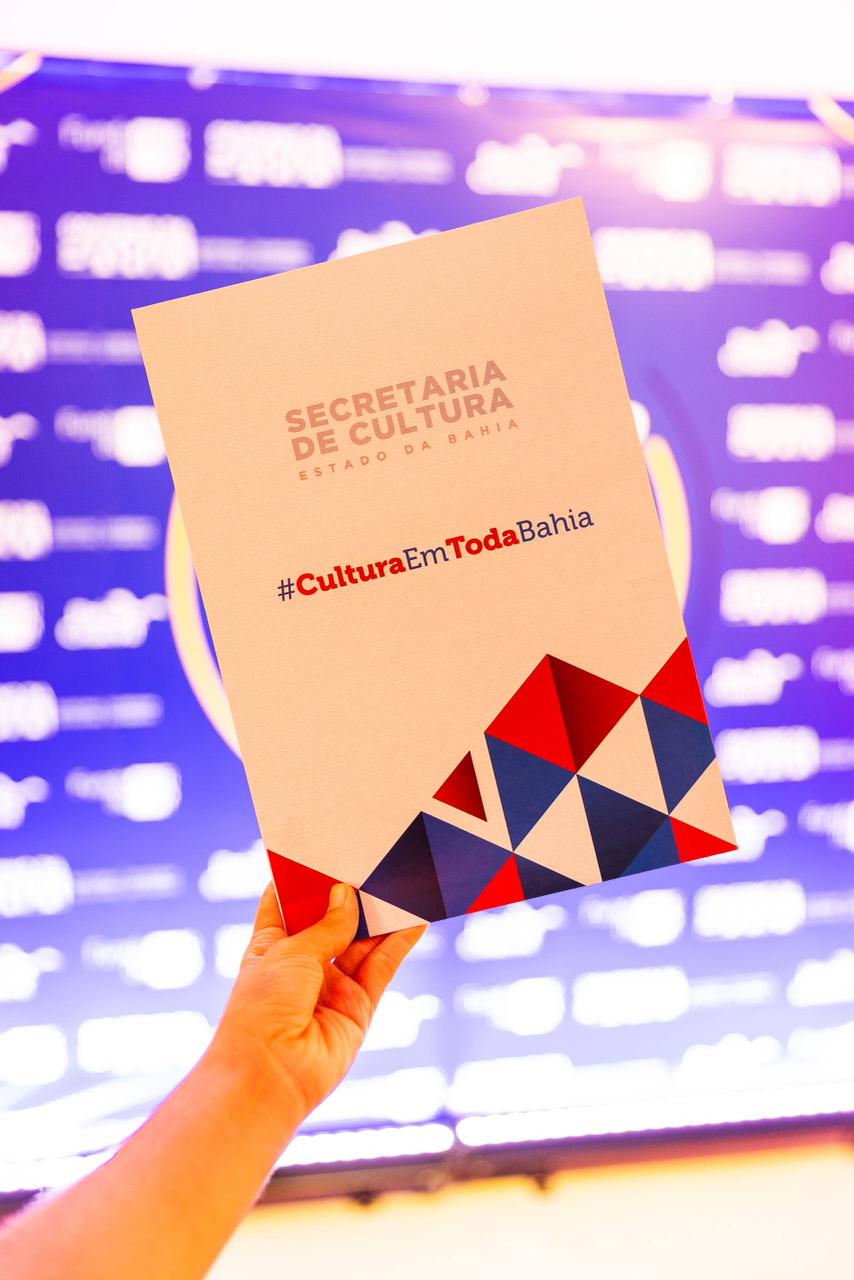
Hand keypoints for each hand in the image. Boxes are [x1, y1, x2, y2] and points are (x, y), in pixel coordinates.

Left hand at [208, 882, 426, 1132]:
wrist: (271, 1074)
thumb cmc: (262, 1008)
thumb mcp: (291, 953)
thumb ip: (327, 925)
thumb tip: (347, 894)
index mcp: (270, 946)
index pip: (286, 904)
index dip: (304, 879)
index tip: (325, 849)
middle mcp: (302, 965)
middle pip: (332, 920)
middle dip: (351, 894)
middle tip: (375, 860)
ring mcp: (331, 986)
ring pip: (362, 942)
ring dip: (381, 915)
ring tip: (403, 881)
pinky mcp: (358, 1006)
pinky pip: (381, 967)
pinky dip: (399, 944)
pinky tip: (415, 920)